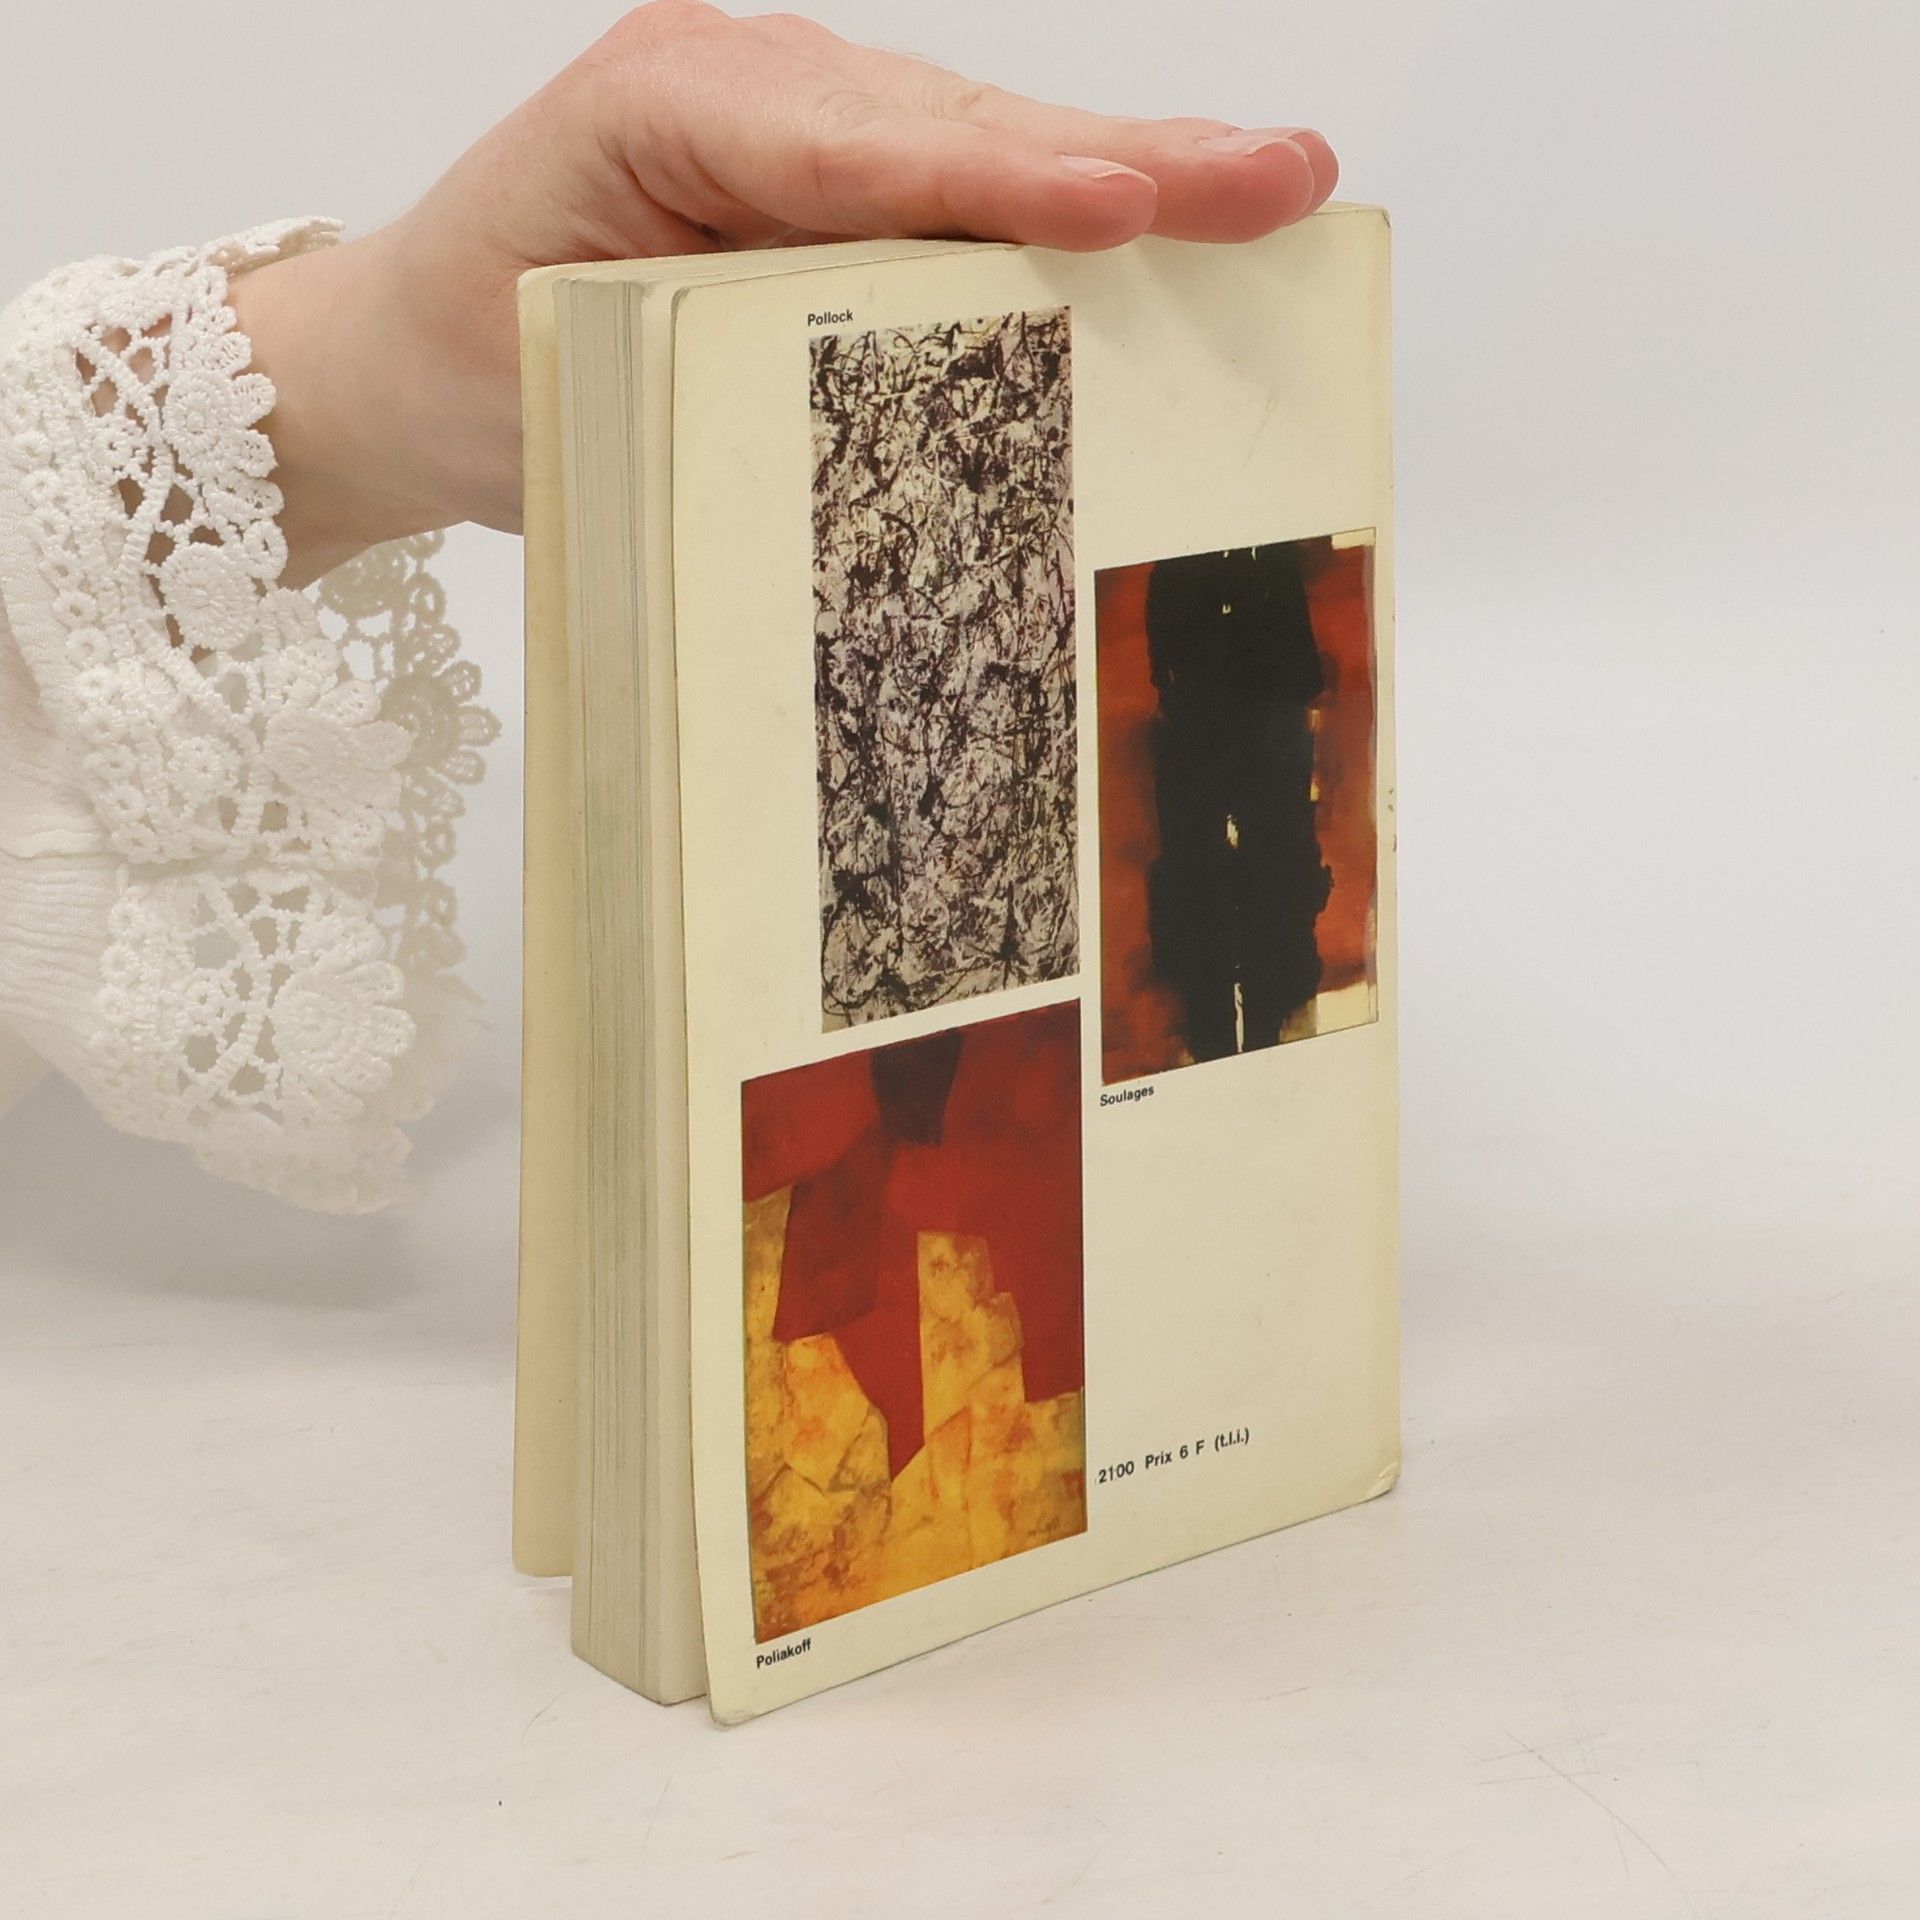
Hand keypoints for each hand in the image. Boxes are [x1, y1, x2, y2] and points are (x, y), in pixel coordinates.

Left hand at [232, 1, 1338, 583]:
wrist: (404, 359)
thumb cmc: (469, 368)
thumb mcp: (568, 376)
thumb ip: (722, 361)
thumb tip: (900, 412)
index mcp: (665, 112)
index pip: (855, 149)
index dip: (999, 181)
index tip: (1119, 207)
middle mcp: (750, 93)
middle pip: (957, 125)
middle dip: (1126, 159)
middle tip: (1278, 176)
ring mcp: (796, 129)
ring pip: (980, 144)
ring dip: (1130, 173)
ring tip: (1264, 189)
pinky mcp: (825, 187)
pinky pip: (956, 193)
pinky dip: (1065, 216)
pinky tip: (1170, 223)